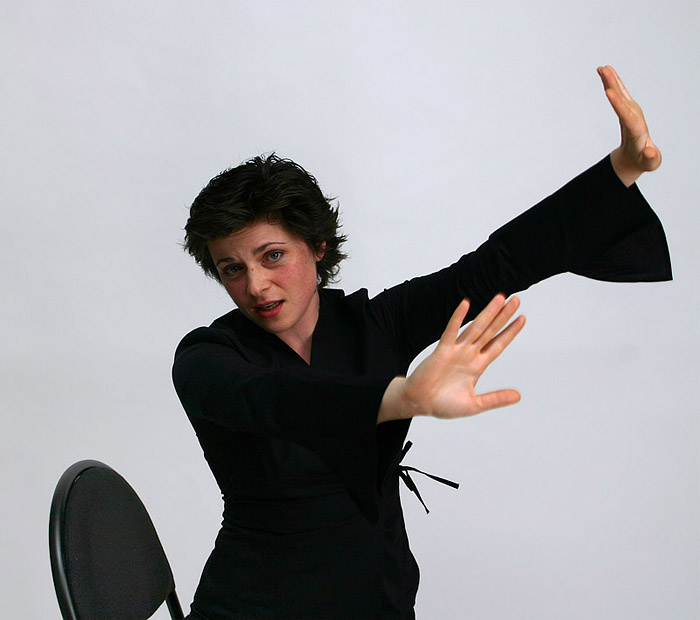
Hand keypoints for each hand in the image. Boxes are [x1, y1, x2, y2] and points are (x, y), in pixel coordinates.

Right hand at [378, 295, 525, 422]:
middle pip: (490, 331)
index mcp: (477, 366)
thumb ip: (496, 399)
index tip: (522, 318)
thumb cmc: (443, 404)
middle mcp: (469, 354)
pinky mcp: (442, 351)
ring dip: (488, 313)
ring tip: (500, 298)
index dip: (510, 332)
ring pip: (476, 327)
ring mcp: (456, 351)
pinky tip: (466, 304)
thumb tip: (518, 396)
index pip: (498, 344)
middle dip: (503, 316)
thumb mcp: (475, 404)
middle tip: (516, 300)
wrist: (420, 404)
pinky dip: (458, 318)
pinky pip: (451, 331)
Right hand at [597, 65, 661, 186]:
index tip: (609, 92)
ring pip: (620, 93)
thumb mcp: (649, 163)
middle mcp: (635, 116)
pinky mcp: (626, 108)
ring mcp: (631, 110)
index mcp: (638, 129)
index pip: (627, 115)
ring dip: (611, 79)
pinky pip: (618, 94)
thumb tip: (650, 153)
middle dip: (614, 84)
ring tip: (602, 68)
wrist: (640, 156)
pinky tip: (604, 74)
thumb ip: (651, 159)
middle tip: (605, 71)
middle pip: (623, 99)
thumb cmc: (643, 160)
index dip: (618, 104)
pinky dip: (611, 83)